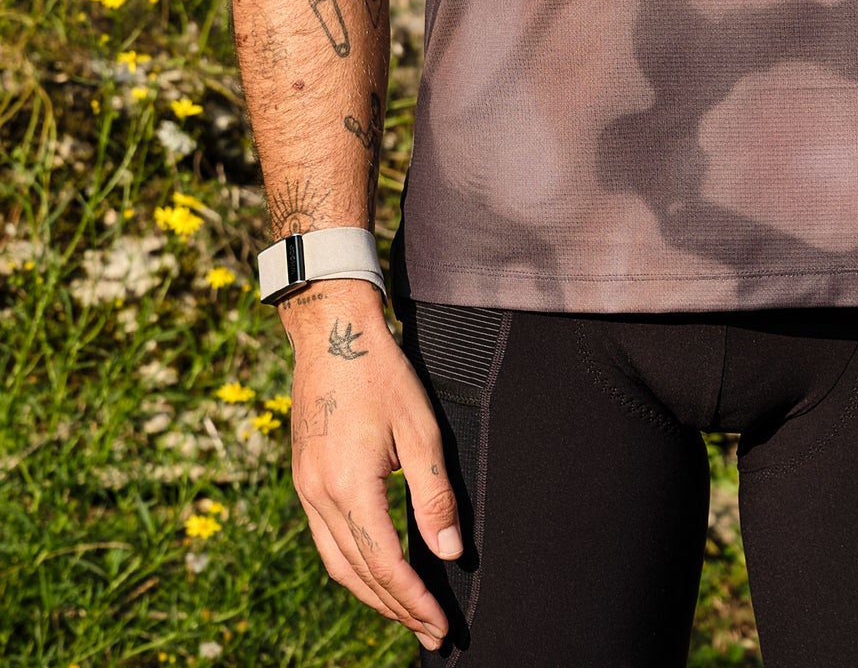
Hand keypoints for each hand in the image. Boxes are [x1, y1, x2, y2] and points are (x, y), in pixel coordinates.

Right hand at [281, 280, 460, 651]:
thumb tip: (449, 554)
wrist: (331, 331)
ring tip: (405, 612)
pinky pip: (326, 539)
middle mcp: (318, 496)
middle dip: (395, 609)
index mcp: (349, 487)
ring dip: (371, 594)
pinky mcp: (304, 477)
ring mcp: (305, 488)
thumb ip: (435, 496)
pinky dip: (352, 565)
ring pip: (336, 562)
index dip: (414, 601)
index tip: (441, 625)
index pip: (385, 565)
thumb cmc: (381, 372)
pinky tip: (374, 569)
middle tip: (429, 632)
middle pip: (357, 575)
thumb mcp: (420, 429)